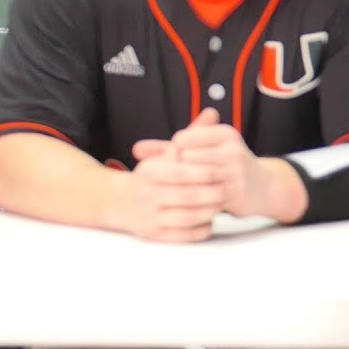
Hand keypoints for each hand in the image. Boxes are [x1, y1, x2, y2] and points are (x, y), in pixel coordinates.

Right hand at [113, 117, 226, 242]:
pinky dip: (199, 229)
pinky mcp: (154, 236)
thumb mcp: (167, 152)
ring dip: (208, 211)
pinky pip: (182, 235)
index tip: (223, 169)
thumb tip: (212, 112)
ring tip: (221, 203)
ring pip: (186, 217)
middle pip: (187, 195)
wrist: (120, 202)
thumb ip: (192, 134)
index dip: (205, 171)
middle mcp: (146, 194)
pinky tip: (209, 220)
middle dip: (211, 192)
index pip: (181, 171)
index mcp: (149, 171)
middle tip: (228, 188)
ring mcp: (149, 217)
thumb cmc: (153, 174)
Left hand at [136, 108, 271, 218]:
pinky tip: (181, 205)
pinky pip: (205, 197)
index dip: (168, 154)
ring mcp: (235, 172)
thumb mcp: (204, 149)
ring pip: (194, 179)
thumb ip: (170, 148)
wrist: (262, 186)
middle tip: (160, 182)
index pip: (183, 139)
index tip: (166, 164)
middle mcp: (232, 150)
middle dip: (171, 171)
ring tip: (169, 193)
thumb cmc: (226, 164)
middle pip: (186, 159)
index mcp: (224, 133)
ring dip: (178, 188)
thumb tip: (135, 149)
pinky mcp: (235, 193)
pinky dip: (190, 201)